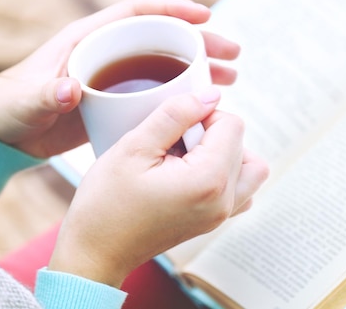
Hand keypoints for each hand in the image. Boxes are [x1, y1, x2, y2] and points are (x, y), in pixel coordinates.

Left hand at [0, 0, 240, 157]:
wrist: (4, 134)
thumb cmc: (10, 108)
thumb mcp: (26, 101)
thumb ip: (47, 95)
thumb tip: (71, 90)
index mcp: (88, 39)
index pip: (137, 12)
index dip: (173, 9)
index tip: (206, 15)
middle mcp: (108, 53)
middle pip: (163, 38)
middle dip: (201, 42)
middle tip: (234, 54)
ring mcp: (115, 77)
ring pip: (167, 65)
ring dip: (200, 69)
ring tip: (232, 79)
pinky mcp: (118, 101)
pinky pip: (158, 92)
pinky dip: (183, 96)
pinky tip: (203, 107)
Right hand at [48, 87, 269, 286]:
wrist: (94, 252)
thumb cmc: (106, 202)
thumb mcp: (134, 146)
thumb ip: (176, 114)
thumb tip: (210, 94)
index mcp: (208, 181)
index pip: (232, 125)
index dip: (203, 114)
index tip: (173, 126)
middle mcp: (224, 201)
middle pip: (242, 144)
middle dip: (211, 132)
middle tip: (174, 141)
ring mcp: (221, 216)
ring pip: (250, 168)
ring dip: (226, 152)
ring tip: (187, 156)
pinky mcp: (214, 222)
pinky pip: (241, 191)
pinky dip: (226, 174)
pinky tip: (192, 173)